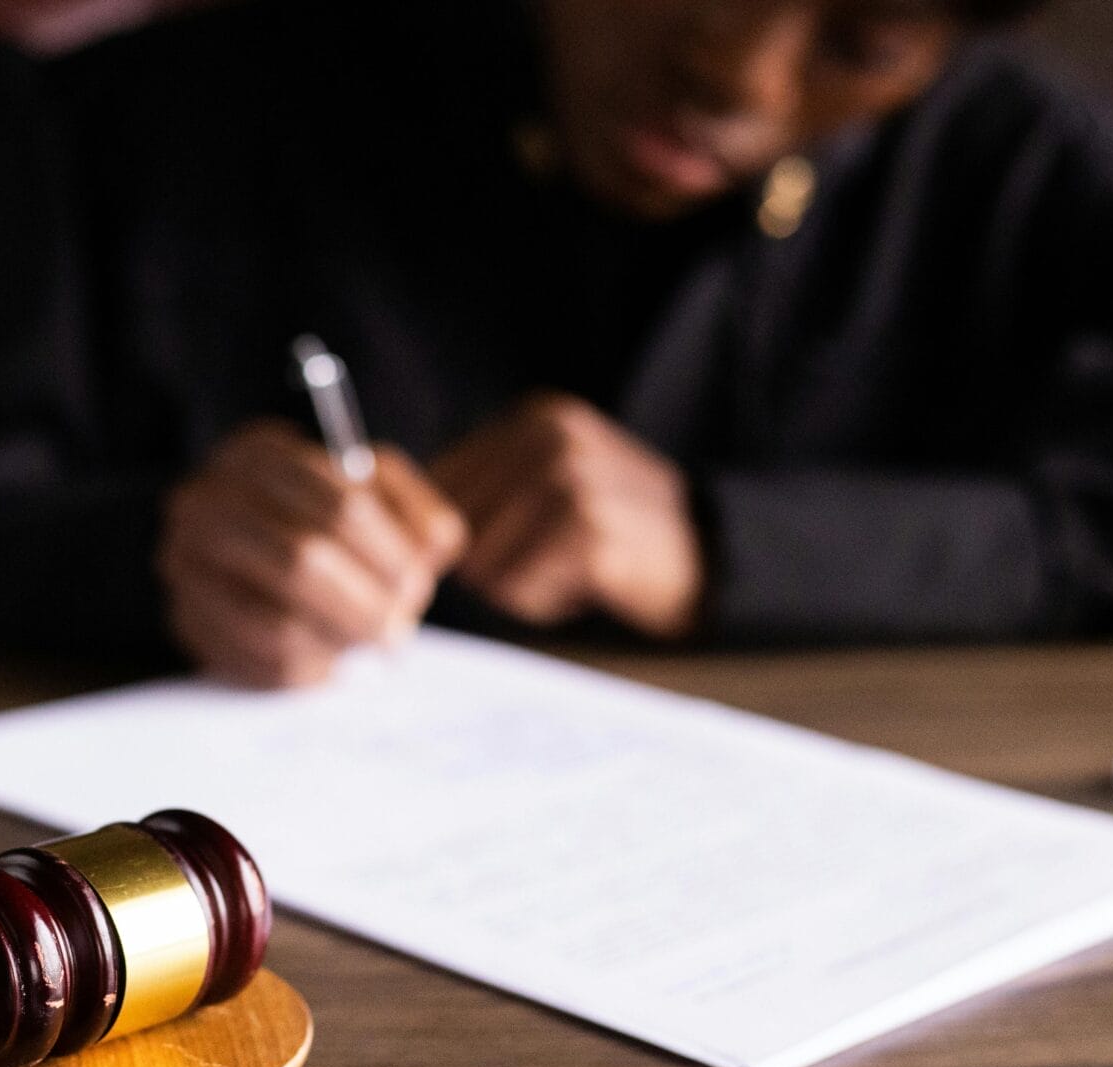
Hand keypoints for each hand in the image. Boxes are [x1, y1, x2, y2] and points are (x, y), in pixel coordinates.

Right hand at [158, 418, 466, 687]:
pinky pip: (256, 663)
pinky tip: (329, 661)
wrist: (243, 545)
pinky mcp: (185, 619)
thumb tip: (430, 550)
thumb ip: (414, 511)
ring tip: (366, 646)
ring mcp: (185, 563)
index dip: (390, 555)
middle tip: (398, 631)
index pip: (341, 506)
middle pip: (303, 562)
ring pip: (277, 624)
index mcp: (258, 453)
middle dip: (365, 606)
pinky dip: (308, 670)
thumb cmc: (325, 517)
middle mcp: (205, 501)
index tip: (416, 584)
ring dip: (338, 643)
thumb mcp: (376, 492)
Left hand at [429, 393, 703, 638]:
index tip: (502, 547)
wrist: (712, 558)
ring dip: (517, 585)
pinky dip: (543, 602)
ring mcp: (572, 480)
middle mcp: (551, 437)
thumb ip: (488, 487)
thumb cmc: (618, 531)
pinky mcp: (588, 532)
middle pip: (455, 526)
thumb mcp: (556, 481)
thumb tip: (401, 524)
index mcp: (536, 418)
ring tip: (568, 570)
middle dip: (488, 562)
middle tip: (548, 561)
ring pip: (482, 561)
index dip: (455, 533)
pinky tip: (586, 586)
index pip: (441, 482)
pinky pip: (518, 588)